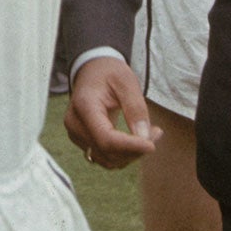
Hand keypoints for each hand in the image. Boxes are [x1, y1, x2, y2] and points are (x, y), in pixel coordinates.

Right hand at [64, 55, 160, 169]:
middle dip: (135, 149)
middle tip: (156, 132)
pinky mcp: (83, 142)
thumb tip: (144, 138)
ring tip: (150, 134)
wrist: (92, 71)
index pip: (105, 138)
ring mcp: (76, 134)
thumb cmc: (109, 72)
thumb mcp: (126, 81)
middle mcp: (75, 123)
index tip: (152, 145)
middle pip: (107, 152)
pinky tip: (138, 140)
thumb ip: (135, 108)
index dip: (130, 146)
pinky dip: (124, 154)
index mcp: (84, 105)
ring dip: (131, 154)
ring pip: (107, 160)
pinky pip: (106, 158)